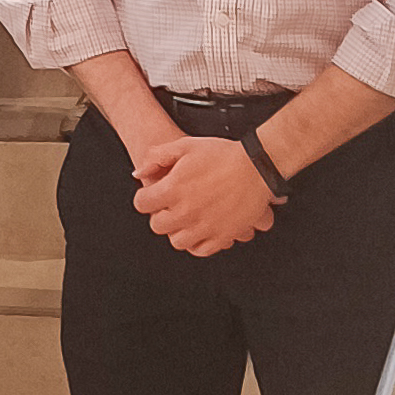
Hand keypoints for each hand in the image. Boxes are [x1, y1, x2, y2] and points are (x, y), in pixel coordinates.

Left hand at [131, 132, 277, 256]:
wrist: (256, 166)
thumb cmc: (222, 154)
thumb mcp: (185, 145)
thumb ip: (156, 157)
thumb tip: (138, 173)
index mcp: (174, 189)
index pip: (142, 204)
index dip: (145, 197)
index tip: (153, 195)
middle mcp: (187, 211)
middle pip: (158, 225)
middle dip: (160, 215)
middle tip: (170, 206)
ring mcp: (205, 226)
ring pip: (177, 241)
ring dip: (178, 230)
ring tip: (186, 217)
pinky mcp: (223, 236)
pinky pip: (201, 250)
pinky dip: (197, 243)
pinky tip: (200, 229)